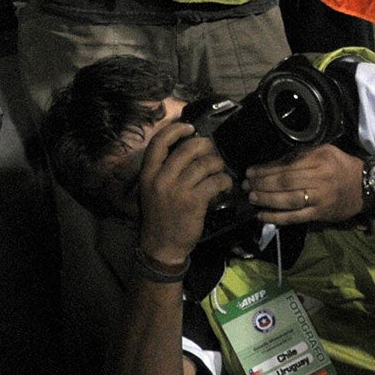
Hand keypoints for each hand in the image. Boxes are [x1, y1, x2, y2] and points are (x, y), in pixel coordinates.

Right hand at [135, 122, 233, 265]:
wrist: (161, 246)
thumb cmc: (160, 215)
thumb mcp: (152, 189)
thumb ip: (165, 169)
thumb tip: (189, 146)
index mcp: (148, 173)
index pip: (159, 142)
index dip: (176, 129)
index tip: (190, 128)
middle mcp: (161, 178)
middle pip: (188, 149)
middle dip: (206, 146)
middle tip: (212, 152)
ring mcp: (177, 190)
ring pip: (205, 164)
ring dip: (218, 164)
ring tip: (219, 171)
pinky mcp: (194, 202)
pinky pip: (215, 181)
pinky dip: (224, 181)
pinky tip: (225, 185)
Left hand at [244, 145, 365, 224]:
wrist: (365, 186)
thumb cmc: (342, 165)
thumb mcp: (325, 150)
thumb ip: (302, 153)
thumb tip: (275, 161)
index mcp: (319, 159)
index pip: (287, 165)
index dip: (266, 169)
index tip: (250, 171)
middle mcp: (319, 178)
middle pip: (284, 182)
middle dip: (262, 184)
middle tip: (245, 185)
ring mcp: (319, 198)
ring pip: (288, 200)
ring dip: (266, 199)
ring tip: (251, 198)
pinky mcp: (319, 214)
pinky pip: (295, 217)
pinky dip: (276, 217)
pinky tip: (262, 216)